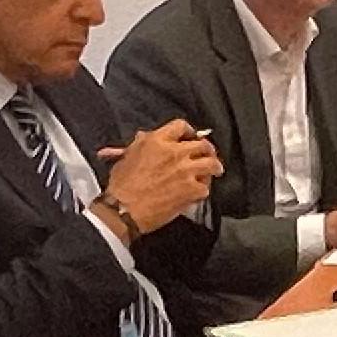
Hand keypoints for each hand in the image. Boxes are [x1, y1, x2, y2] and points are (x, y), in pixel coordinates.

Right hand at [96, 121, 221, 231]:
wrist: (123, 210)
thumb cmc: (121, 185)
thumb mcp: (126, 156)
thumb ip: (139, 144)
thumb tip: (143, 137)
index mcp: (157, 141)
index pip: (181, 126)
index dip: (189, 131)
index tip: (191, 137)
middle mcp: (175, 153)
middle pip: (203, 144)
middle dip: (207, 149)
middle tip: (208, 155)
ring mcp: (186, 171)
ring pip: (211, 164)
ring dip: (214, 167)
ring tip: (215, 171)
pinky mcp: (191, 190)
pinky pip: (206, 187)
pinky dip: (203, 189)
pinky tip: (199, 192)